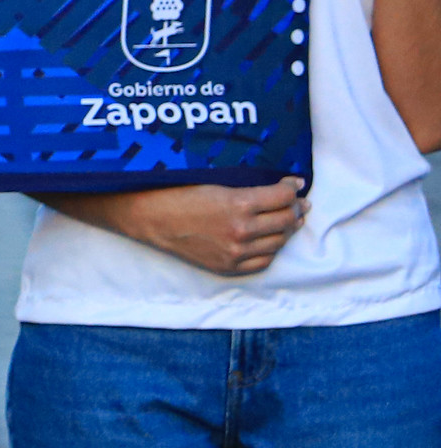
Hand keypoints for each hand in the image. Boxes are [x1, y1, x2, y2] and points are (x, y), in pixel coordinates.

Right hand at [84, 177, 307, 275]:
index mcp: (238, 204)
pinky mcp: (228, 266)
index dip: (292, 188)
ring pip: (278, 241)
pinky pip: (263, 261)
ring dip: (287, 228)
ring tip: (288, 219)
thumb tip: (278, 186)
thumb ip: (247, 186)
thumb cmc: (177, 192)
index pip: (282, 197)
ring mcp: (236, 251)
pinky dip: (272, 249)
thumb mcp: (214, 181)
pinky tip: (271, 239)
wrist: (150, 217)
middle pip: (285, 220)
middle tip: (298, 201)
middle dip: (296, 208)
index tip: (296, 183)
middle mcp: (242, 230)